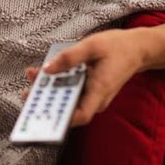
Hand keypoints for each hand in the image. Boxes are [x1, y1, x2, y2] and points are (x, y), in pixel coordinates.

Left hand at [22, 28, 146, 126]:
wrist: (137, 49)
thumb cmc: (118, 47)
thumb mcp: (92, 45)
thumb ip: (69, 57)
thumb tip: (47, 70)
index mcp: (100, 90)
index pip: (81, 115)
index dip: (62, 119)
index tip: (42, 114)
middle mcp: (96, 98)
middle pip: (69, 108)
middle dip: (46, 101)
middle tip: (27, 92)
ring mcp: (93, 96)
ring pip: (68, 99)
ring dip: (50, 90)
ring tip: (32, 77)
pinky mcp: (89, 90)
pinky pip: (71, 91)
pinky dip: (59, 83)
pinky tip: (46, 72)